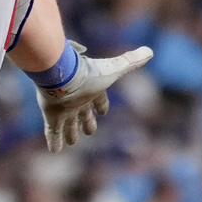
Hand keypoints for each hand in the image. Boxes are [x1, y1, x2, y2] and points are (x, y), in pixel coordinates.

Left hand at [36, 42, 152, 151]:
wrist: (62, 74)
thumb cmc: (89, 73)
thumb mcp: (114, 69)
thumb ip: (130, 62)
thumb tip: (149, 51)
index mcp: (92, 91)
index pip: (99, 101)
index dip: (101, 106)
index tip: (102, 111)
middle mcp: (77, 100)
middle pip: (83, 114)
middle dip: (86, 122)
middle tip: (89, 131)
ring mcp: (63, 109)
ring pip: (68, 124)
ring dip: (70, 133)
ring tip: (71, 142)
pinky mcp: (52, 116)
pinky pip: (53, 132)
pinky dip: (54, 140)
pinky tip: (55, 150)